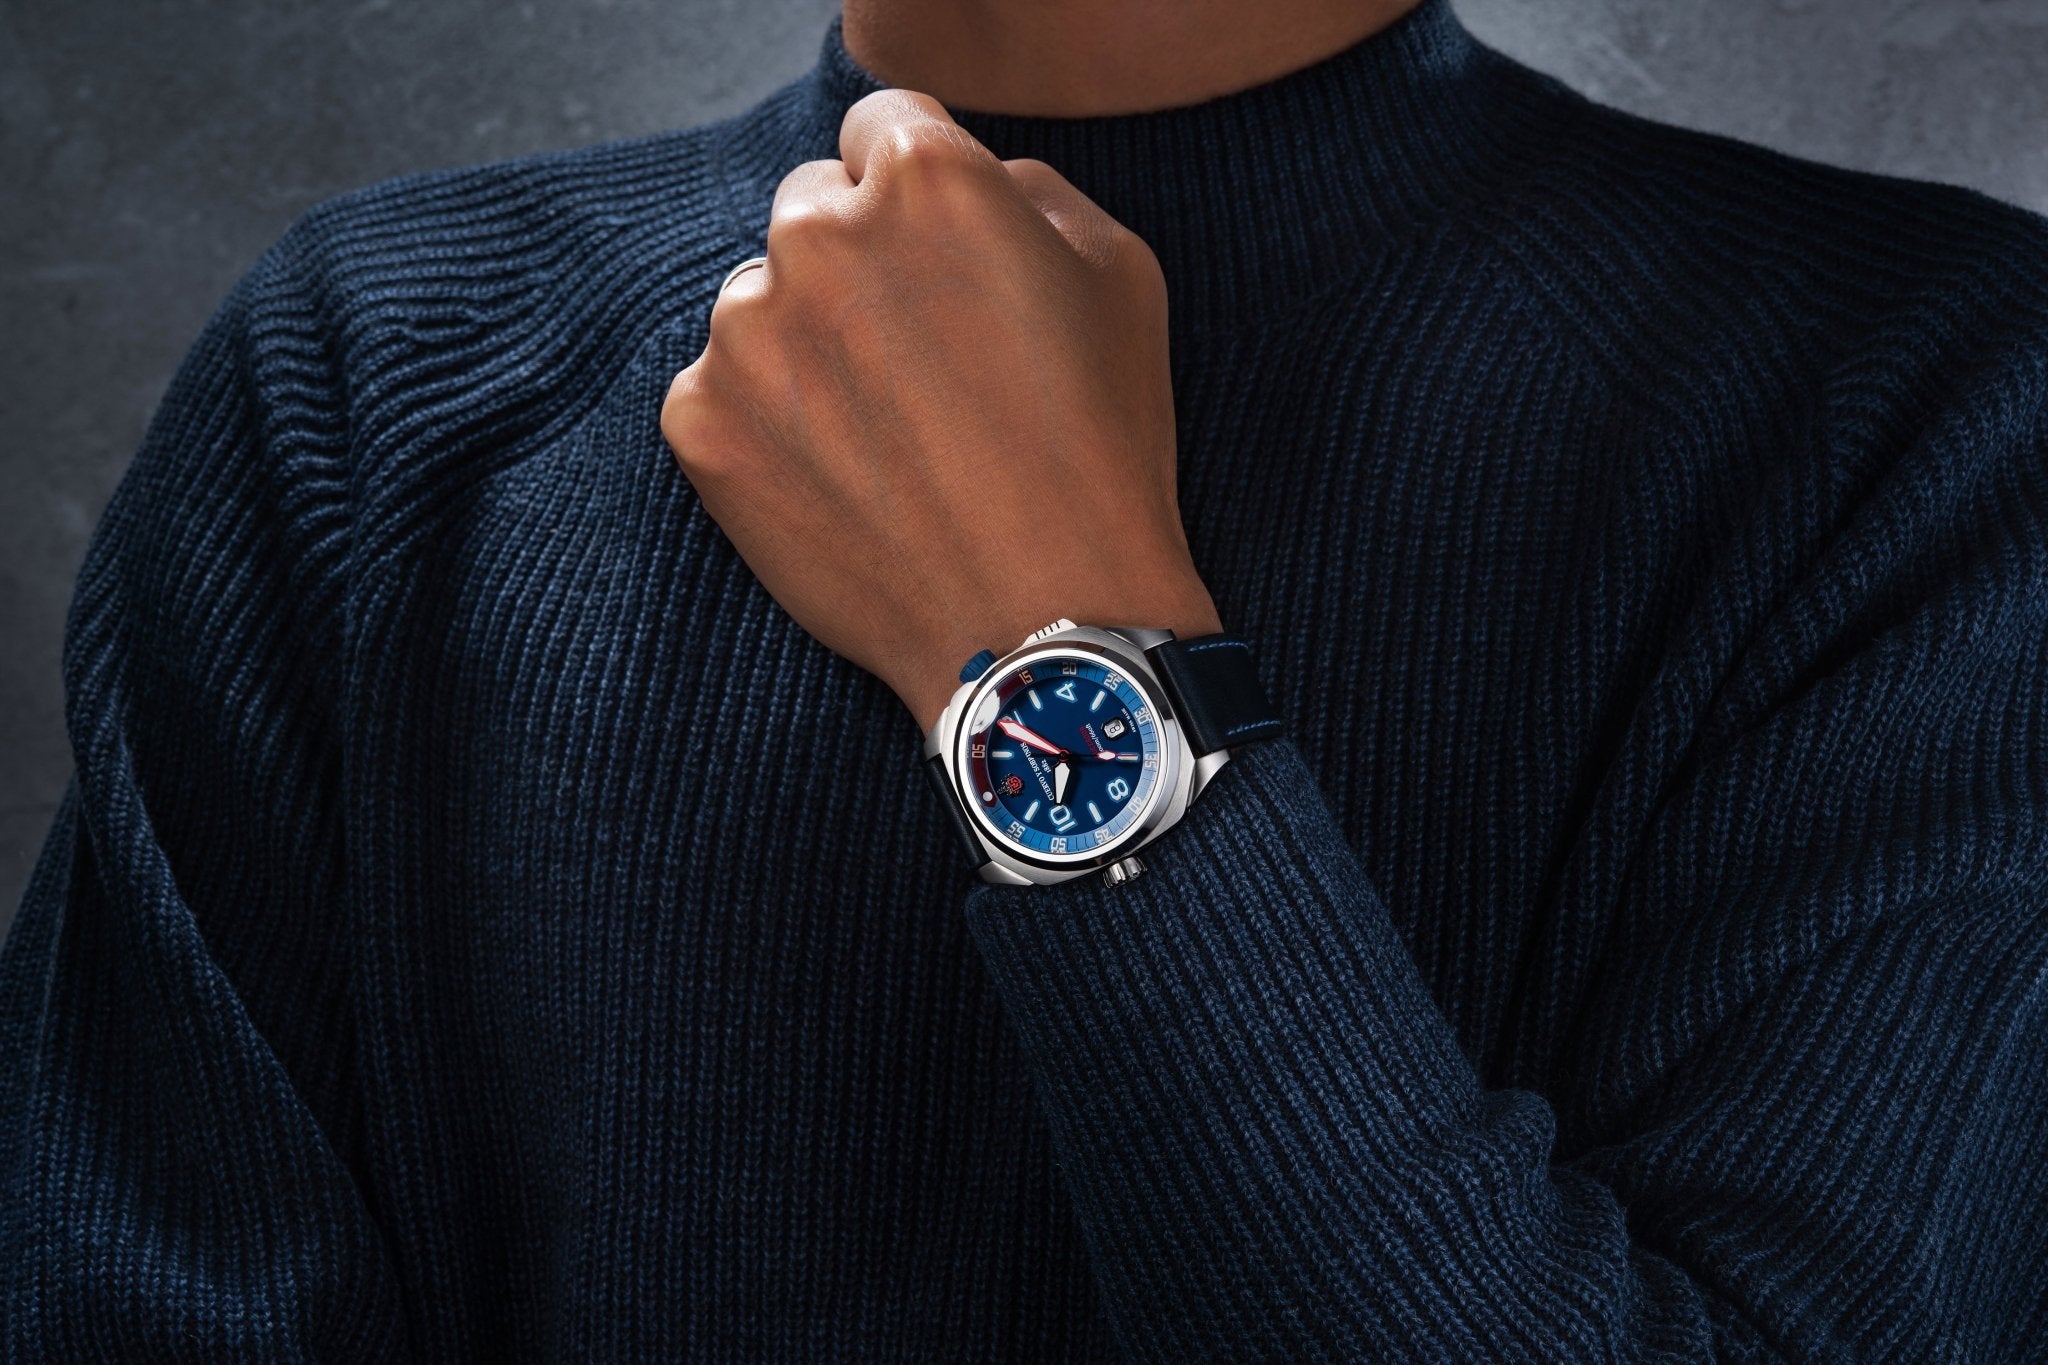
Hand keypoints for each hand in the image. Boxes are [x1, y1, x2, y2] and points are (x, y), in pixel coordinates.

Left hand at [661, 89, 1221, 731]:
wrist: (1042, 623)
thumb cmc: (1100, 452)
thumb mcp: (1121, 279)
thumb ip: (1032, 191)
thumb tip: (976, 182)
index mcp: (925, 180)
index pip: (883, 131)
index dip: (922, 201)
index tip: (941, 266)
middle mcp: (817, 235)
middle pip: (812, 211)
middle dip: (857, 266)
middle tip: (920, 367)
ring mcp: (746, 333)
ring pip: (760, 304)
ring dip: (805, 346)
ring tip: (886, 439)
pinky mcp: (701, 424)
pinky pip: (719, 391)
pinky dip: (765, 427)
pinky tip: (843, 481)